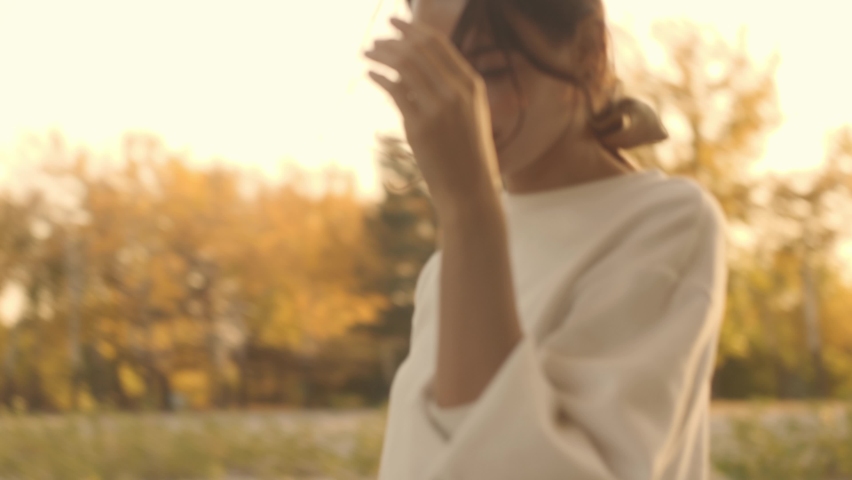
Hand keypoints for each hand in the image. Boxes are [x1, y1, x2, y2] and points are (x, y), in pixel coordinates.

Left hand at [363, 17, 501, 215]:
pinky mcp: (422, 126)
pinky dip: (380, 77)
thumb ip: (452, 90)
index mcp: (472, 85)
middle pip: (419, 50)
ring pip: (405, 66)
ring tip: (367, 53)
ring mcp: (441, 107)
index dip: (413, 29)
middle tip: (374, 40)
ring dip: (382, 55)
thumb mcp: (468, 116)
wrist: (470, 190)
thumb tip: (420, 70)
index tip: (395, 24)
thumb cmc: (466, 156)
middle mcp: (458, 91)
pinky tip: (369, 74)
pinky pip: (396, 90)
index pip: (439, 44)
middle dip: (392, 40)